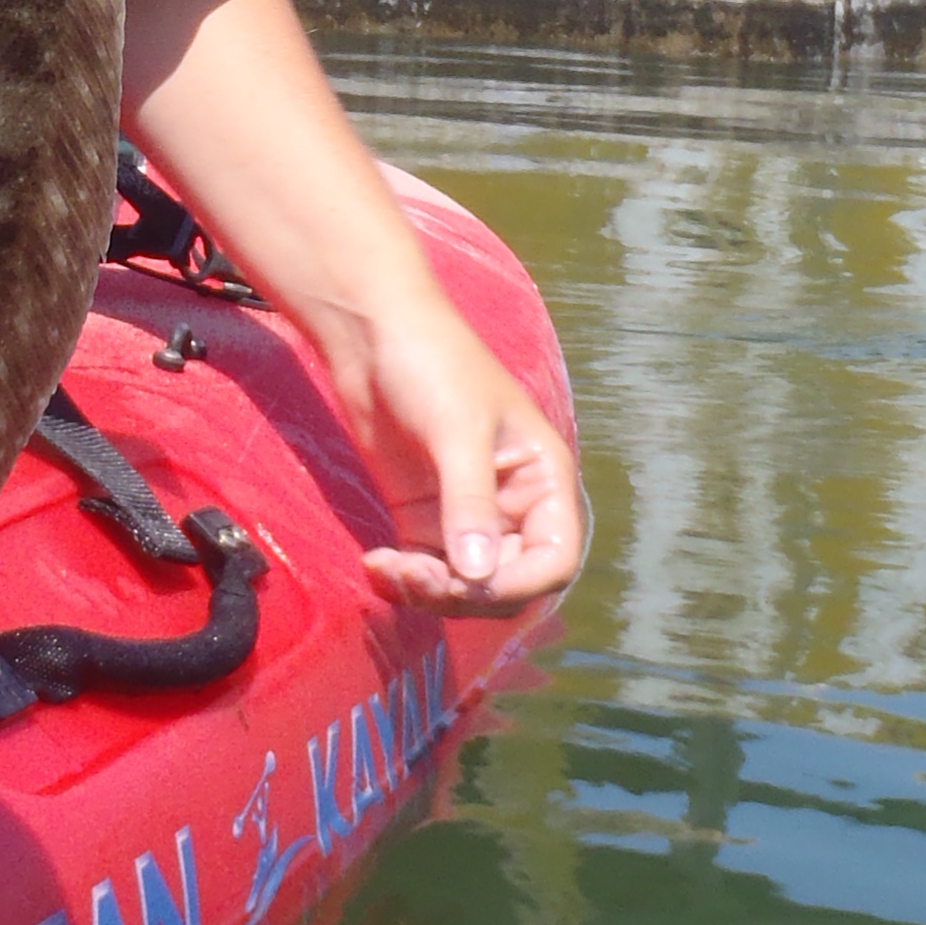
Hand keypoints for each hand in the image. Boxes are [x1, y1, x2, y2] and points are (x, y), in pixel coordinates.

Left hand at [322, 267, 582, 617]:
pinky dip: (404, 581)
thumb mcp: (458, 429)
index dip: (518, 584)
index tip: (467, 581)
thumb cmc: (433, 362)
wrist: (372, 331)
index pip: (553, 560)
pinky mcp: (424, 516)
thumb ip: (470, 502)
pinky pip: (424, 570)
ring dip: (429, 592)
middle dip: (463, 593)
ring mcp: (466, 514)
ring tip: (388, 570)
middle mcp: (513, 504)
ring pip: (462, 586)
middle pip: (507, 584)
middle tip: (414, 577)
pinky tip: (375, 567)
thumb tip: (478, 576)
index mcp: (543, 478)